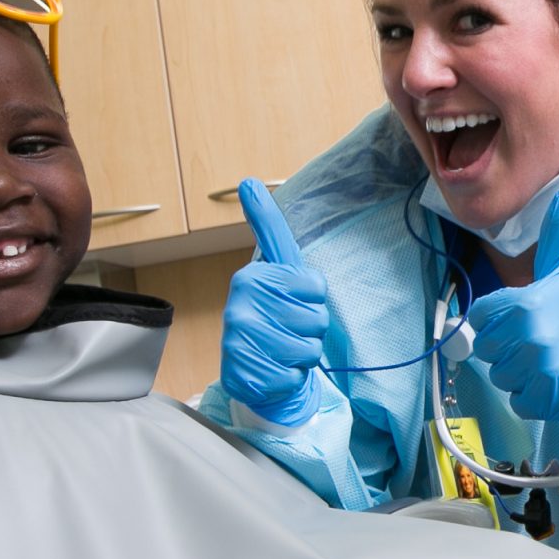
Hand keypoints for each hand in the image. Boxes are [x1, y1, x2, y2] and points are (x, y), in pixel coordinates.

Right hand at [221, 179, 329, 425]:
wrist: (250, 369)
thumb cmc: (271, 314)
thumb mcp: (275, 269)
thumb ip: (268, 226)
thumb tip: (248, 181)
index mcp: (253, 276)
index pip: (317, 287)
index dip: (313, 299)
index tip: (293, 300)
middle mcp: (241, 304)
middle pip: (317, 320)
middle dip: (310, 329)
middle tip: (286, 329)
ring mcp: (241, 341)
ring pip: (309, 349)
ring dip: (302, 354)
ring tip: (280, 350)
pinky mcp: (247, 374)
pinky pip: (295, 376)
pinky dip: (291, 377)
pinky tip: (273, 370)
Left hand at [463, 186, 558, 425]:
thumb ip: (555, 233)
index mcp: (525, 302)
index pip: (481, 317)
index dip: (497, 321)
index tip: (521, 320)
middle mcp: (531, 333)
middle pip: (488, 350)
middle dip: (508, 350)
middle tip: (539, 342)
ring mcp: (540, 366)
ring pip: (501, 377)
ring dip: (521, 374)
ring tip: (548, 362)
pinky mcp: (549, 395)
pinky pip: (519, 402)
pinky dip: (534, 398)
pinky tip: (554, 381)